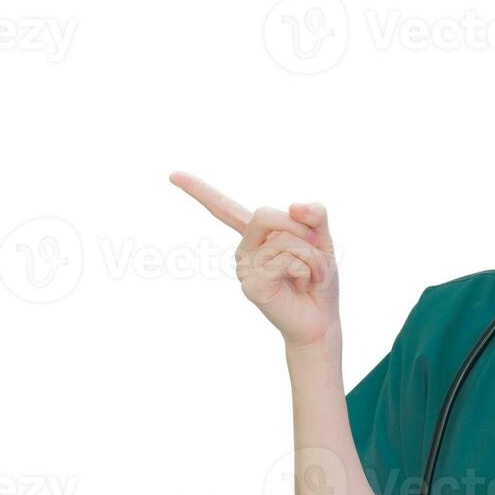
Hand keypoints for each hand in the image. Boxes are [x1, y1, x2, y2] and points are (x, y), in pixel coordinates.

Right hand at [168, 170, 338, 347]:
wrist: (321, 319)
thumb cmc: (318, 280)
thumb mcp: (322, 240)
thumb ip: (314, 216)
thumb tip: (294, 206)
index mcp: (257, 236)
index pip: (225, 209)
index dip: (199, 190)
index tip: (172, 175)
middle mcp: (245, 250)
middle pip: (264, 213)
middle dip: (300, 229)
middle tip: (313, 251)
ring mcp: (245, 268)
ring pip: (281, 238)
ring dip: (309, 255)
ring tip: (309, 275)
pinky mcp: (250, 285)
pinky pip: (283, 260)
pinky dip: (304, 269)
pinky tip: (300, 284)